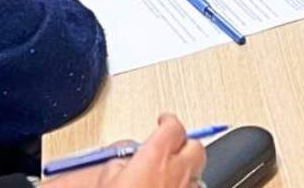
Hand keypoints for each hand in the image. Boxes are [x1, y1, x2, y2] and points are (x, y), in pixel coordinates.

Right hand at [45, 113, 207, 187]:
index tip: (163, 121)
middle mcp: (177, 172)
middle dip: (185, 143)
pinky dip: (186, 187)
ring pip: (198, 171)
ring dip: (188, 168)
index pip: (173, 126)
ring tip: (172, 172)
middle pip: (195, 146)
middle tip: (172, 145)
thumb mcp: (106, 182)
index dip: (168, 121)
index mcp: (156, 157)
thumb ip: (117, 166)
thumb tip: (120, 166)